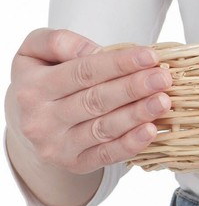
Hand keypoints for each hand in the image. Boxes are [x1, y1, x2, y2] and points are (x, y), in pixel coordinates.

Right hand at [6, 27, 171, 174]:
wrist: (28, 121)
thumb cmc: (43, 77)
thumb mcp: (35, 51)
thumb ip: (59, 42)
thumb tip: (95, 51)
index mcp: (33, 87)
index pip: (82, 72)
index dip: (119, 64)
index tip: (150, 56)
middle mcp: (41, 119)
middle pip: (95, 100)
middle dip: (133, 88)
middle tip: (163, 78)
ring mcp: (56, 145)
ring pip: (103, 129)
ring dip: (136, 115)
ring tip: (164, 102)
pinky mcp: (73, 164)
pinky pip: (105, 155)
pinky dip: (129, 144)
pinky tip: (150, 131)